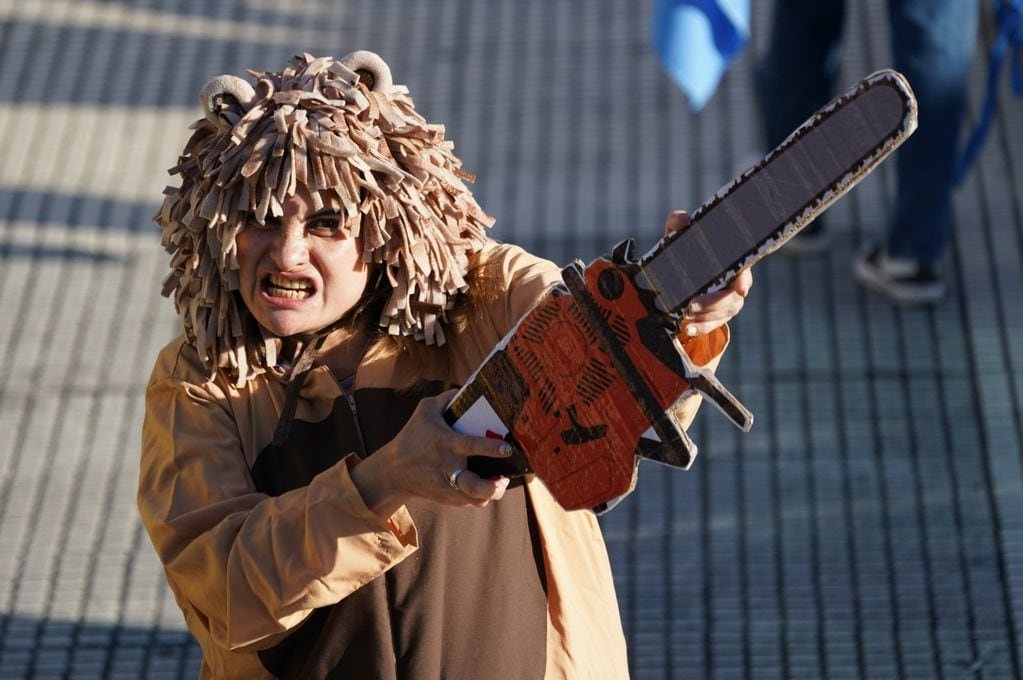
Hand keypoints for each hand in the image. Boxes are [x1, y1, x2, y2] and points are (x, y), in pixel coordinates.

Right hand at [350, 389, 513, 517]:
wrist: (395, 471)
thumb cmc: (412, 436)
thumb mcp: (425, 410)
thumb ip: (447, 399)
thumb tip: (467, 390)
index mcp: (446, 444)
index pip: (471, 446)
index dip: (491, 448)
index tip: (507, 448)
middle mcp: (448, 468)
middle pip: (474, 486)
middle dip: (492, 487)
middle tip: (503, 478)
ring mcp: (448, 487)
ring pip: (476, 499)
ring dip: (491, 493)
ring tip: (498, 482)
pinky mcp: (448, 499)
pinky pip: (470, 502)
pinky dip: (479, 495)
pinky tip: (483, 484)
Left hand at [663, 210, 752, 337]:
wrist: (676, 271)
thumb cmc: (684, 248)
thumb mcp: (679, 235)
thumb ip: (679, 223)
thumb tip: (681, 220)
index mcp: (731, 262)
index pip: (743, 272)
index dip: (744, 281)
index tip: (740, 289)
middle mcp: (734, 283)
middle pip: (731, 298)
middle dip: (713, 304)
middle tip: (691, 305)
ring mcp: (727, 302)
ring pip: (723, 313)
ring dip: (705, 318)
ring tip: (685, 319)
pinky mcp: (716, 315)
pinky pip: (712, 325)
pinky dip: (700, 329)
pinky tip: (686, 329)